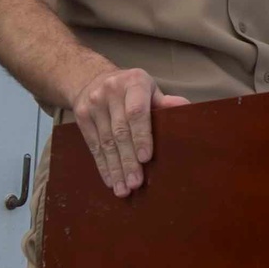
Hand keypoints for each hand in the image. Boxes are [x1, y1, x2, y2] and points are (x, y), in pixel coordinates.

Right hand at [71, 67, 189, 196]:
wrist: (91, 78)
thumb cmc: (131, 89)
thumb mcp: (149, 89)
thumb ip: (165, 102)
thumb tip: (187, 109)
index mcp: (134, 83)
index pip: (136, 113)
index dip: (141, 136)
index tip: (146, 159)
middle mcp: (111, 91)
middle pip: (120, 132)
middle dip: (128, 160)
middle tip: (135, 183)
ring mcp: (93, 104)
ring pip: (106, 142)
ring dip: (115, 168)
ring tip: (123, 190)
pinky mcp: (81, 116)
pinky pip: (93, 145)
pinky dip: (103, 165)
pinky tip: (110, 181)